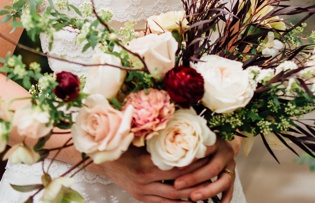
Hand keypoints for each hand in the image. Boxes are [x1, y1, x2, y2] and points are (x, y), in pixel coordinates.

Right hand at [96, 145, 210, 201]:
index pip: (177, 164)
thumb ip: (155, 135)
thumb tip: (177, 120)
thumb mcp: (134, 137)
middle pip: (180, 182)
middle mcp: (145, 182)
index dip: (195, 159)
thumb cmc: (119, 145)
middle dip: (199, 177)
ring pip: (174, 197)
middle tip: (214, 169)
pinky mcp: (142, 199)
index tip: (210, 151)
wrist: (100, 161)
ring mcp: (144, 193)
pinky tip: (193, 199)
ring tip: (210, 187)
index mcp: (145, 165)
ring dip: (193, 193)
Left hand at [171, 138, 237, 202]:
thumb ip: (185, 149)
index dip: (191, 157)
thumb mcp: (195, 140)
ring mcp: (230, 166)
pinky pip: (230, 191)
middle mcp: (225, 154)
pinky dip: (224, 200)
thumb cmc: (202, 142)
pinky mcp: (232, 177)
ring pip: (223, 181)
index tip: (177, 166)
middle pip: (212, 168)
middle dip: (194, 178)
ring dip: (207, 191)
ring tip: (192, 197)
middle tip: (177, 185)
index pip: (204, 149)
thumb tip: (165, 159)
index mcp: (215, 142)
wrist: (223, 143)